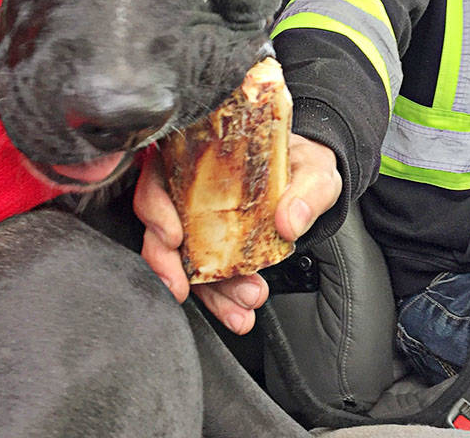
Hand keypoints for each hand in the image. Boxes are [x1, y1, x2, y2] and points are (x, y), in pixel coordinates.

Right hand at [133, 133, 341, 333]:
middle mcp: (192, 190)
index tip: (172, 238)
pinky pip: (204, 278)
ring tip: (238, 308)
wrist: (313, 185)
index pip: (158, 176)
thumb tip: (289, 222)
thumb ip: (307, 192)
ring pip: (182, 261)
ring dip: (205, 291)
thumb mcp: (314, 171)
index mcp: (204, 156)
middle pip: (159, 227)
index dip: (155, 208)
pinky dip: (219, 300)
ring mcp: (199, 224)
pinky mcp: (212, 252)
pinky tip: (238, 313)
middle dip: (170, 265)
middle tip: (186, 289)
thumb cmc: (305, 165)